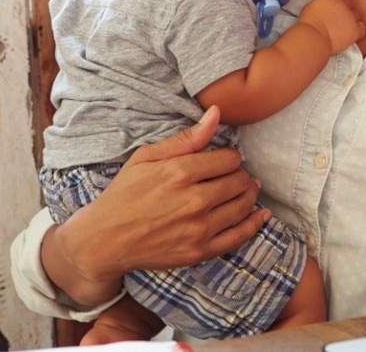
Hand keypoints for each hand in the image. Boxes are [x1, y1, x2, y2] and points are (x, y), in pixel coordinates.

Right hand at [42, 107, 268, 305]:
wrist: (104, 240)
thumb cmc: (124, 194)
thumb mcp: (146, 157)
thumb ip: (186, 138)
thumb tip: (216, 114)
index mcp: (179, 173)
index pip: (229, 159)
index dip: (229, 157)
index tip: (222, 160)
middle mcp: (193, 201)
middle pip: (239, 181)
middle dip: (240, 175)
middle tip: (233, 175)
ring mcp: (198, 229)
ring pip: (243, 206)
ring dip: (249, 194)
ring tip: (245, 189)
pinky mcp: (199, 251)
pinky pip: (239, 236)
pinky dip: (254, 224)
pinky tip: (262, 215)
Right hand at [296, 0, 365, 52]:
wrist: (313, 38)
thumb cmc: (308, 25)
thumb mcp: (311, 6)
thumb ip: (321, 3)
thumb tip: (325, 6)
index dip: (335, 0)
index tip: (331, 7)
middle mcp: (343, 3)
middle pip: (348, 3)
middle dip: (343, 10)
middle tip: (335, 20)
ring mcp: (351, 16)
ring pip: (356, 14)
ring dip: (351, 20)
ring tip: (341, 28)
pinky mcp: (355, 29)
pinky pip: (362, 27)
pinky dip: (358, 30)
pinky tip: (350, 34)